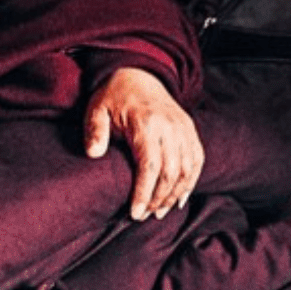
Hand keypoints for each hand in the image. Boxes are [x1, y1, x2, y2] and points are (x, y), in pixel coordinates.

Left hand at [84, 66, 203, 220]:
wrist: (138, 74)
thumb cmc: (113, 96)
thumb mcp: (96, 109)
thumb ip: (94, 130)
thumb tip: (93, 154)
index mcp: (146, 123)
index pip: (150, 166)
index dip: (144, 192)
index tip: (135, 212)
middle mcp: (170, 127)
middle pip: (171, 172)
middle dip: (158, 199)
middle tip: (144, 216)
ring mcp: (184, 128)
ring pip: (187, 170)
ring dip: (174, 195)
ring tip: (158, 211)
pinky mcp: (191, 130)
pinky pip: (197, 160)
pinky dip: (191, 182)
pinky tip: (178, 198)